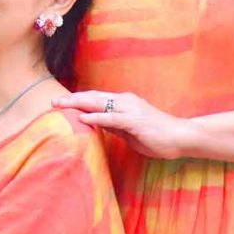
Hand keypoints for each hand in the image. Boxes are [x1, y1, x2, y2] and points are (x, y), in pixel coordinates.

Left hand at [54, 91, 193, 159]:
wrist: (181, 137)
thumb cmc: (157, 136)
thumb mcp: (130, 131)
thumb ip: (114, 125)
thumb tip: (96, 124)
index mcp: (124, 102)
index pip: (96, 98)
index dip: (78, 100)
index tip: (61, 103)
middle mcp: (125, 101)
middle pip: (93, 97)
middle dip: (72, 99)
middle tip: (53, 101)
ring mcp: (130, 109)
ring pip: (100, 103)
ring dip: (79, 104)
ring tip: (62, 105)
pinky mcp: (135, 121)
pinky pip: (112, 118)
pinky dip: (97, 117)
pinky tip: (84, 118)